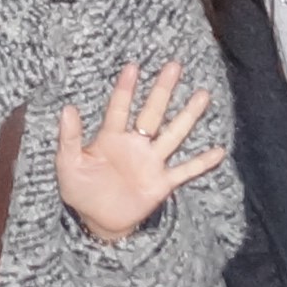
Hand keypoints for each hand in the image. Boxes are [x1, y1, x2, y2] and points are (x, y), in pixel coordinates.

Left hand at [50, 63, 224, 244]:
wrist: (98, 220)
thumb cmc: (81, 189)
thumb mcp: (68, 164)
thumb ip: (70, 138)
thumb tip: (67, 108)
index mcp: (110, 138)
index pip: (119, 109)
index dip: (125, 89)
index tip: (132, 66)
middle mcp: (135, 145)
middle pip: (152, 113)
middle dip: (162, 90)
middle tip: (174, 66)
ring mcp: (151, 162)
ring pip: (173, 134)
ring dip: (188, 116)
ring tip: (202, 95)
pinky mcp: (162, 183)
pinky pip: (185, 171)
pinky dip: (202, 163)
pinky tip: (219, 151)